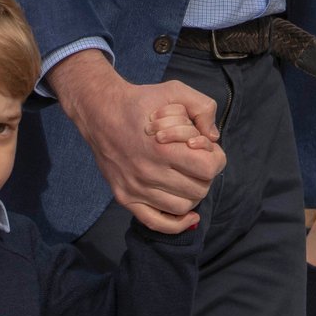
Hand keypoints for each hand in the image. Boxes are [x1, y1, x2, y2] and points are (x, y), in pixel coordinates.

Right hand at [48, 50, 226, 232]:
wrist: (100, 111)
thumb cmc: (141, 101)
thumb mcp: (176, 90)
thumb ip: (203, 108)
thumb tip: (213, 138)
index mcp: (163, 147)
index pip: (208, 168)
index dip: (215, 158)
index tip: (208, 151)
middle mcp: (149, 172)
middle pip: (199, 189)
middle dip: (205, 175)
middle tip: (197, 163)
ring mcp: (136, 188)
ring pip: (182, 207)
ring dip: (193, 195)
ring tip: (189, 179)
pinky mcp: (125, 197)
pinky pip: (156, 223)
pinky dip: (177, 224)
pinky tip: (190, 215)